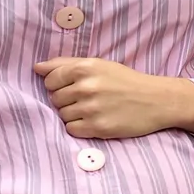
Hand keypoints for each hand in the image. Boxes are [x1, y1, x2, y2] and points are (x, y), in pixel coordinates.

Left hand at [33, 57, 193, 139]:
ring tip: (93, 110)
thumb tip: (37, 68)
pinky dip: (80, 127)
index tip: (76, 87)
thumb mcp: (99, 64)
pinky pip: (71, 130)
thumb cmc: (126, 80)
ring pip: (62, 115)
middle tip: (88, 99)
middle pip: (55, 99)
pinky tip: (95, 120)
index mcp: (85, 68)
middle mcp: (86, 87)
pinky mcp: (98, 128)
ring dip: (74, 114)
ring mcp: (91, 108)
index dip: (59, 85)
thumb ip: (66, 63)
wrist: (157, 100)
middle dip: (67, 100)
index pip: (50, 80)